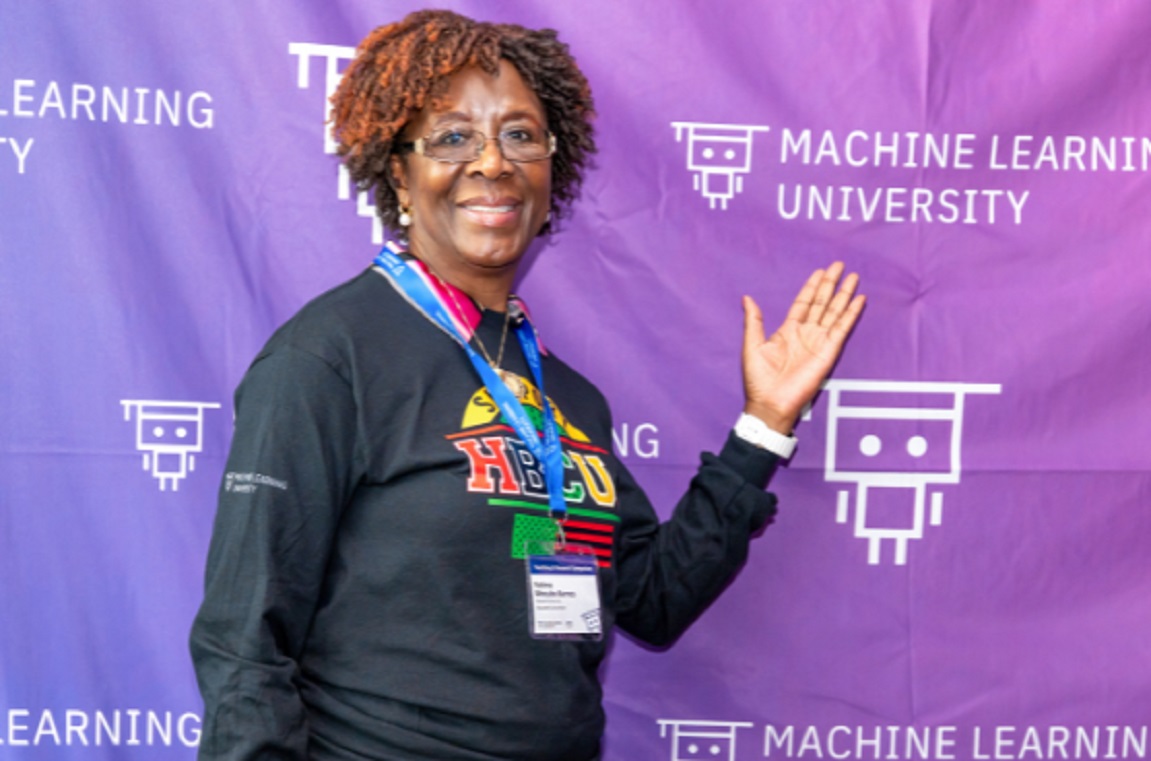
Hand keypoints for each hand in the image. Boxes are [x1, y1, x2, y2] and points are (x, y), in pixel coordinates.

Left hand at [741, 262, 864, 432]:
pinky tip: (859, 300)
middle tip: (839, 265)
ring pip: (834, 312)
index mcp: (788, 330)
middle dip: (830, 285)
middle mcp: (806, 333)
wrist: (770, 402)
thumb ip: (754, 320)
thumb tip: (747, 297)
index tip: (820, 271)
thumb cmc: (759, 378)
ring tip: (853, 277)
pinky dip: (851, 314)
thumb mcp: (752, 344)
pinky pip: (842, 329)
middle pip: (822, 303)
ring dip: (844, 295)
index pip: (803, 303)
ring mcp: (819, 342)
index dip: (811, 287)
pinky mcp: (829, 352)